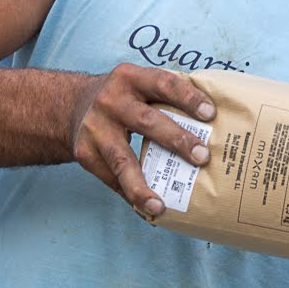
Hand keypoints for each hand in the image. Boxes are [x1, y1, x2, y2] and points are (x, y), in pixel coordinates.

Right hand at [68, 63, 214, 215]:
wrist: (71, 106)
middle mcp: (111, 101)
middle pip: (147, 121)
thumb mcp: (140, 85)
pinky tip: (146, 209)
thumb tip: (216, 124)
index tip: (211, 114)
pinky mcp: (85, 153)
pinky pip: (111, 178)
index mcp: (131, 78)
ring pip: (121, 160)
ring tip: (158, 206)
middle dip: (177, 140)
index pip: (164, 84)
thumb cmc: (124, 98)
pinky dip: (130, 195)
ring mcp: (95, 129)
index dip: (188, 98)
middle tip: (202, 158)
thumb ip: (168, 97)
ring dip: (141, 186)